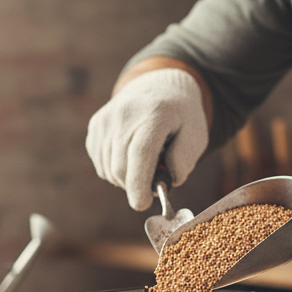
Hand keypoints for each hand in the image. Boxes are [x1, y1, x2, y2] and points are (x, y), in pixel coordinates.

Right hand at [85, 68, 208, 210]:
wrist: (157, 87)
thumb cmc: (180, 117)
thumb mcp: (196, 135)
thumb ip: (184, 160)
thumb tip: (165, 181)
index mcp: (155, 113)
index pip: (140, 154)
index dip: (139, 184)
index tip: (143, 204)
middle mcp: (125, 113)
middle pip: (121, 167)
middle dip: (135, 185)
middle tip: (152, 183)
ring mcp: (106, 119)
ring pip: (108, 169)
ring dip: (126, 178)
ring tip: (144, 164)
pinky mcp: (95, 126)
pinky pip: (101, 164)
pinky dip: (115, 169)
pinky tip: (129, 157)